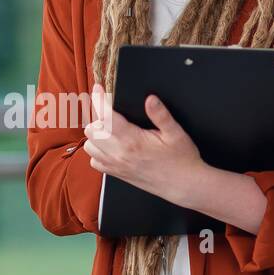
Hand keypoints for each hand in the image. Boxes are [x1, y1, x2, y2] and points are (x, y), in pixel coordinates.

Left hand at [83, 81, 203, 205]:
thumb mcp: (176, 133)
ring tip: (109, 128)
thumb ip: (161, 115)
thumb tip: (150, 99)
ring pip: (89, 146)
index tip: (98, 89)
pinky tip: (110, 146)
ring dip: (96, 135)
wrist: (183, 185)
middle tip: (110, 111)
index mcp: (133, 141)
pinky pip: (95, 161)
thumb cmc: (182, 159)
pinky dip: (97, 152)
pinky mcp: (117, 174)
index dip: (98, 99)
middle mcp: (120, 154)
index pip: (106, 117)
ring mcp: (116, 165)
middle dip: (97, 117)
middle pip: (91, 130)